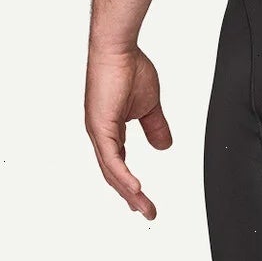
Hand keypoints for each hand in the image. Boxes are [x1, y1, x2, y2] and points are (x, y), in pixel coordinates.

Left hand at [85, 45, 172, 217]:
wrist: (118, 49)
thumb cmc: (129, 68)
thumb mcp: (150, 105)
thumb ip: (155, 127)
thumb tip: (164, 146)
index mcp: (109, 129)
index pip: (119, 163)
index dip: (130, 183)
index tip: (143, 199)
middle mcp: (100, 134)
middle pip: (114, 173)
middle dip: (131, 195)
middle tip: (147, 212)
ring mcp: (98, 131)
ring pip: (112, 171)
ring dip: (129, 192)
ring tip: (144, 208)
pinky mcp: (100, 126)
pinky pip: (112, 158)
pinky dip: (123, 176)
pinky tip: (134, 190)